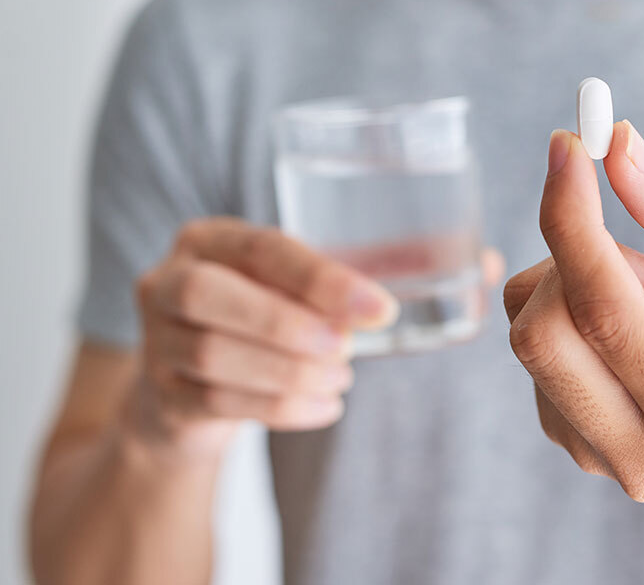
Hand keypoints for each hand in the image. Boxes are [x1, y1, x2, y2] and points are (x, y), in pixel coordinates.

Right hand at [125, 217, 502, 465]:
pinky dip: (278, 408)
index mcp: (212, 237)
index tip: (380, 309)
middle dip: (289, 324)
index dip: (320, 279)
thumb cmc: (274, 316)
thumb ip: (389, 268)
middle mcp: (169, 279)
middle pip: (211, 296)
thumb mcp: (313, 284)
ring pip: (212, 355)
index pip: (261, 247)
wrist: (192, 387)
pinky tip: (324, 407)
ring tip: (341, 380)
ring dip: (287, 373)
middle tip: (351, 349)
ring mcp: (154, 340)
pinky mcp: (160, 396)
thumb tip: (488, 263)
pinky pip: (214, 402)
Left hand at [503, 122, 643, 502]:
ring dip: (579, 282)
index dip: (574, 220)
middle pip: (542, 331)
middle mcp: (639, 457)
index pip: (605, 312)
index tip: (567, 145)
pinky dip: (573, 308)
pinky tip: (638, 328)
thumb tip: (618, 150)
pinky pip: (535, 347)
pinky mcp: (569, 440)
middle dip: (576, 254)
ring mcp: (595, 457)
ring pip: (529, 334)